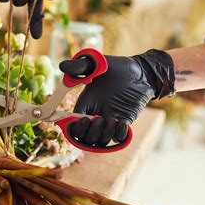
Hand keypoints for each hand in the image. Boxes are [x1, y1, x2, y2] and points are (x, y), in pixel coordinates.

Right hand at [59, 50, 175, 146]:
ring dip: (105, 135)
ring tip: (113, 120)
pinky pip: (118, 138)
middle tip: (100, 119)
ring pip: (101, 140)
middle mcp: (95, 114)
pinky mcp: (124, 122)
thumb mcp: (97, 64)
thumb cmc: (118, 66)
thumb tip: (62, 67)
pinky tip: (123, 123)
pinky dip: (120, 135)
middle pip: (85, 137)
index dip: (75, 128)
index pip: (73, 124)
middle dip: (91, 133)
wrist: (142, 72)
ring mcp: (110, 120)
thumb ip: (79, 66)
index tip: (83, 120)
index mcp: (85, 103)